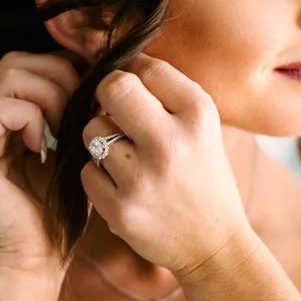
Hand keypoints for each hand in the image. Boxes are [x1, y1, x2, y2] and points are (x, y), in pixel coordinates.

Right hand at [0, 49, 82, 278]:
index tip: (88, 99)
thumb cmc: (61, 214)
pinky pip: (2, 108)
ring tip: (63, 130)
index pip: (26, 65)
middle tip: (78, 113)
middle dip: (58, 78)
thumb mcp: (74, 152)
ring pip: (9, 77)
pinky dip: (32, 118)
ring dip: (49, 96)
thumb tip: (93, 70)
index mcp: (3, 122)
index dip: (62, 70)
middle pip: (15, 62)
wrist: (40, 259)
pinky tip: (43, 147)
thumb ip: (74, 113)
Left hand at [80, 54, 254, 280]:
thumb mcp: (203, 126)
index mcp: (199, 115)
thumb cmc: (203, 176)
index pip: (145, 67)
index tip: (138, 93)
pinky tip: (123, 187)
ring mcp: (144, 178)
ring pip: (92, 130)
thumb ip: (165, 92)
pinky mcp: (121, 209)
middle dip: (107, 96)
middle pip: (112, 87)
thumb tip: (113, 55)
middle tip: (115, 113)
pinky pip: (86, 171)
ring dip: (102, 140)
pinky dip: (99, 176)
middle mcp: (172, 143)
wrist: (214, 245)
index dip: (133, 76)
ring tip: (126, 158)